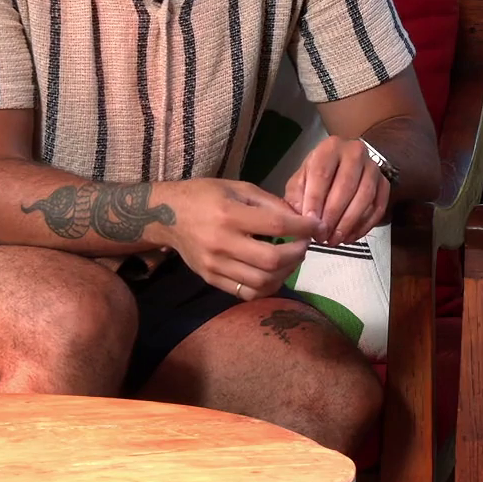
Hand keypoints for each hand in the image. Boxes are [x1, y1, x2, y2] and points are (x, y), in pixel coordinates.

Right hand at [159, 179, 314, 299]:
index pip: (277, 225)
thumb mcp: (238, 187)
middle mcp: (222, 243)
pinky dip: (267, 286)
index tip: (316, 225)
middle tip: (304, 244)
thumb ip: (270, 203)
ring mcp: (215, 265)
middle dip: (297, 253)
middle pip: (272, 260)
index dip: (303, 227)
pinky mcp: (210, 280)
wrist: (166, 215)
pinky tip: (273, 273)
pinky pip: (246, 293)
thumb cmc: (205, 195)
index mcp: (229, 214)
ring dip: (286, 273)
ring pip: (261, 282)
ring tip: (291, 258)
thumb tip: (301, 218)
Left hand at [284, 136, 390, 245]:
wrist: (343, 165)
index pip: (322, 173)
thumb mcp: (301, 180)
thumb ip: (297, 197)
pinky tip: (350, 237)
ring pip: (365, 196)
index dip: (315, 200)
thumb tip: (303, 221)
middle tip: (322, 236)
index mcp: (330, 148)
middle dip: (333, 214)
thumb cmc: (318, 175)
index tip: (309, 223)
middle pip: (346, 184)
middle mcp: (355, 152)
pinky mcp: (384, 183)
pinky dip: (365, 225)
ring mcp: (373, 167)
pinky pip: (379, 207)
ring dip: (349, 222)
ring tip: (335, 239)